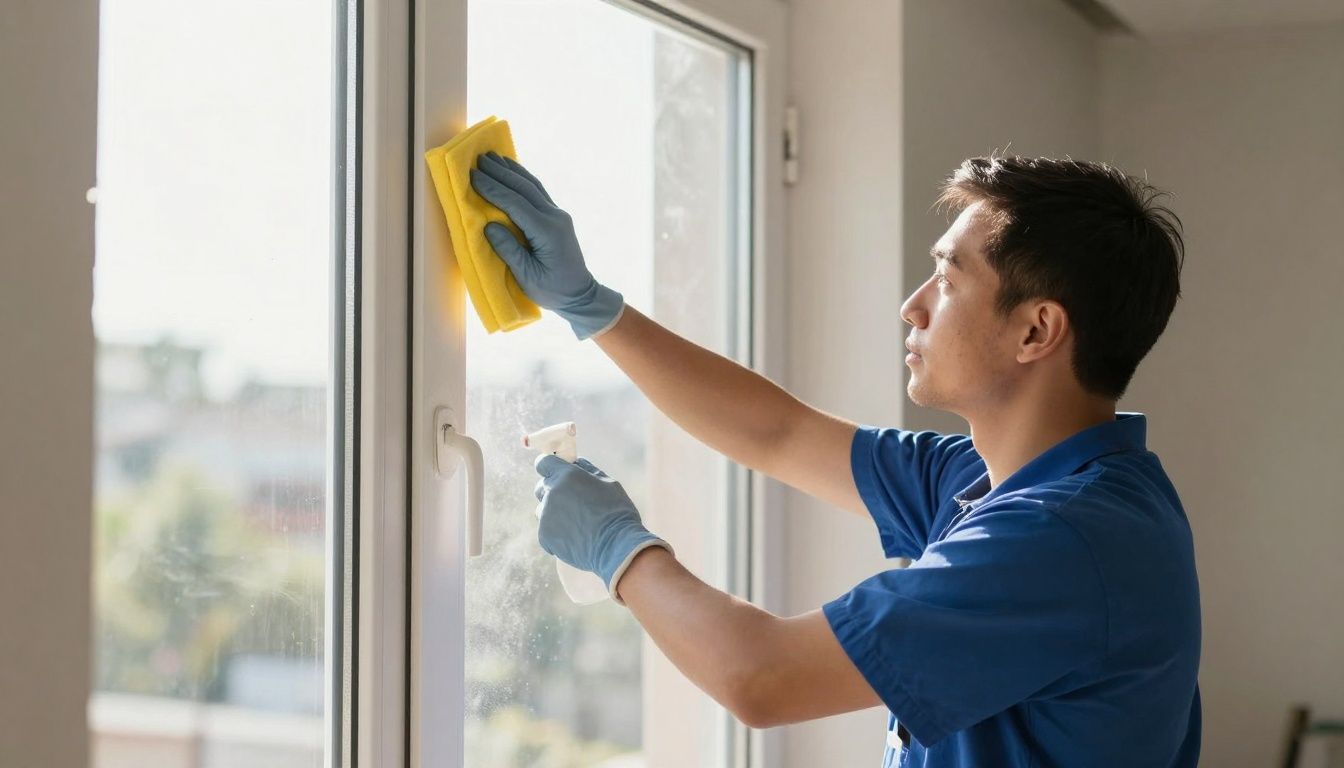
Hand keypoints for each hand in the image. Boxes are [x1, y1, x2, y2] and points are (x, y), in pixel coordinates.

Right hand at [470, 151, 624, 339]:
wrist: (580, 294)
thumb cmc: (552, 290)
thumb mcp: (528, 276)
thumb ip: (509, 250)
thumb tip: (488, 226)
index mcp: (548, 232)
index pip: (516, 204)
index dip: (493, 189)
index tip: (472, 176)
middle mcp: (555, 217)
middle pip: (524, 189)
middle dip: (500, 173)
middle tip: (478, 159)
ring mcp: (558, 214)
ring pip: (532, 185)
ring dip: (511, 170)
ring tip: (492, 156)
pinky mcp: (557, 216)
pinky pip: (537, 191)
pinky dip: (522, 178)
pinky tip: (512, 170)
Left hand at [533, 454, 671, 602]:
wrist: (616, 546)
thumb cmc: (616, 512)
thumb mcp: (608, 482)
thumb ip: (587, 470)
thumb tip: (575, 462)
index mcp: (567, 475)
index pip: (543, 462)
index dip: (550, 466)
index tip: (556, 472)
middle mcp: (551, 492)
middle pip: (541, 486)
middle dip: (553, 490)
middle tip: (572, 501)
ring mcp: (545, 515)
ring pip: (542, 509)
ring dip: (554, 512)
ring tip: (576, 522)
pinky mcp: (544, 536)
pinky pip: (545, 529)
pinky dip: (556, 532)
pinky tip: (574, 536)